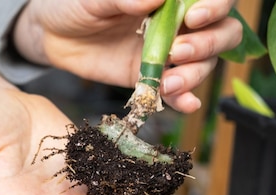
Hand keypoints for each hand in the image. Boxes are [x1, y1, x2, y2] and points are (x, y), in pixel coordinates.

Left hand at [13, 0, 242, 112]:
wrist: (53, 34)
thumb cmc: (77, 4)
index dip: (216, 5)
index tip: (194, 16)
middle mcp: (179, 24)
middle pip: (222, 33)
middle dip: (209, 44)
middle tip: (180, 50)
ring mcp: (168, 53)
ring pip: (203, 64)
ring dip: (194, 74)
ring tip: (169, 82)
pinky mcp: (150, 77)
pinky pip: (176, 90)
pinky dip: (185, 98)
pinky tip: (186, 104)